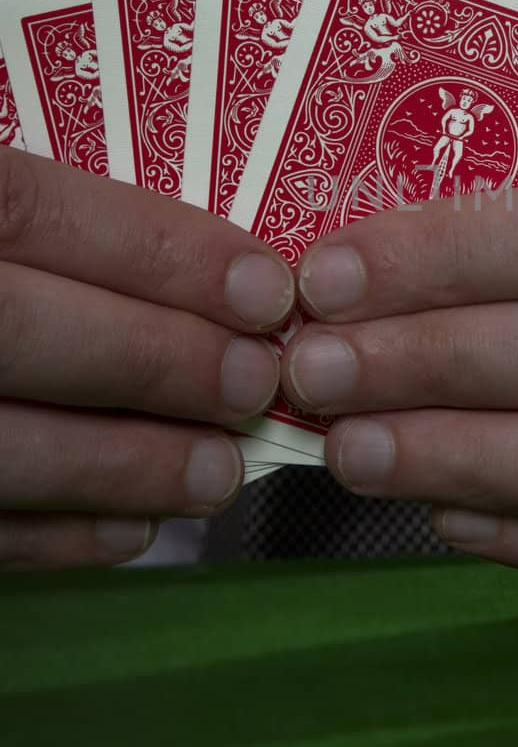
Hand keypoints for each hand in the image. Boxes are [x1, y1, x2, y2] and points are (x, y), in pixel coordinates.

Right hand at [0, 147, 293, 567]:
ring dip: (116, 465)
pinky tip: (130, 531)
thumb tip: (193, 266)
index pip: (29, 209)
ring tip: (215, 474)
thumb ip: (24, 212)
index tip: (264, 288)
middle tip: (253, 384)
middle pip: (17, 330)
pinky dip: (48, 537)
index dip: (155, 250)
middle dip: (153, 361)